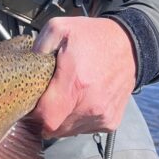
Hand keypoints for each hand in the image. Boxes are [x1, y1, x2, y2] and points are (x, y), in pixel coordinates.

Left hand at [31, 16, 136, 137]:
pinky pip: (86, 130)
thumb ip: (39, 45)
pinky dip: (78, 120)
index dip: (33, 114)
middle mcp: (90, 104)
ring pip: (69, 131)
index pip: (45, 117)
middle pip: (54, 128)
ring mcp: (102, 115)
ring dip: (62, 119)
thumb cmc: (93, 37)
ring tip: (65, 98)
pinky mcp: (111, 121)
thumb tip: (27, 61)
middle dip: (46, 116)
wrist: (131, 46)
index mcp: (75, 83)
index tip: (32, 103)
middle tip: (46, 99)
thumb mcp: (61, 27)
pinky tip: (80, 102)